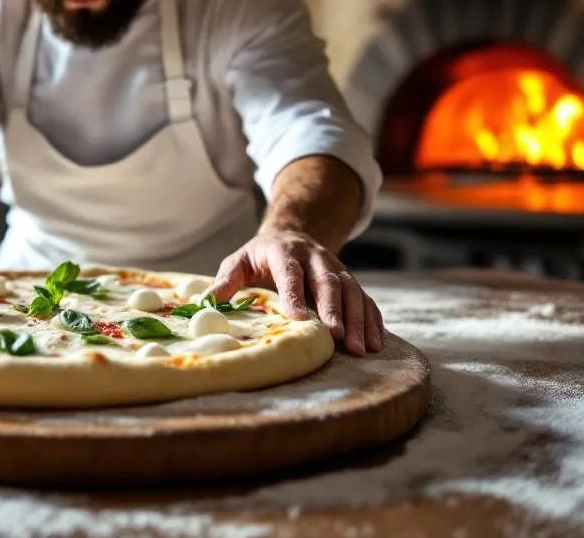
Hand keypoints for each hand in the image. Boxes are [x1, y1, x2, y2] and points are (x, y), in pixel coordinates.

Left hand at [207, 230, 383, 356]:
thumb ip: (226, 280)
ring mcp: (336, 267)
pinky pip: (365, 299)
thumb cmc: (260, 256)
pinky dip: (372, 320)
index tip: (299, 319)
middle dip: (334, 310)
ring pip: (352, 291)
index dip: (295, 295)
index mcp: (285, 252)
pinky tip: (376, 342)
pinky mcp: (349, 280)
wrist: (293, 234)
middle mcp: (315, 257)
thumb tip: (208, 302)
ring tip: (360, 349)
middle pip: (328, 281)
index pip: (290, 273)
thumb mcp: (239, 261)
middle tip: (338, 337)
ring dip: (358, 320)